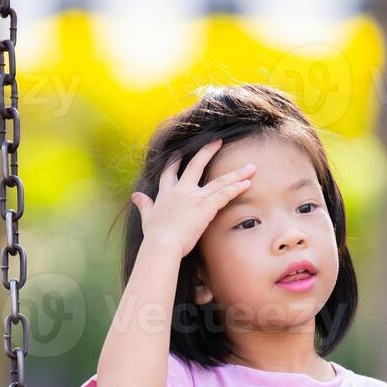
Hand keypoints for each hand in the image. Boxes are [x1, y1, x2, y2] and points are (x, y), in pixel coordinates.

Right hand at [131, 138, 255, 257]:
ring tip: (250, 167)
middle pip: (196, 165)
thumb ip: (144, 205)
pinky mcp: (205, 207)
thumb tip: (136, 196)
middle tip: (217, 141)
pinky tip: (247, 183)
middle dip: (207, 151)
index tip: (179, 153)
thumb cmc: (154, 236)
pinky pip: (224, 194)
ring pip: (219, 181)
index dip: (174, 162)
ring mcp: (194, 197)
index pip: (170, 173)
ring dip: (236, 173)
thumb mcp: (147, 217)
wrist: (162, 245)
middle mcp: (181, 191)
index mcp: (166, 193)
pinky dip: (236, 188)